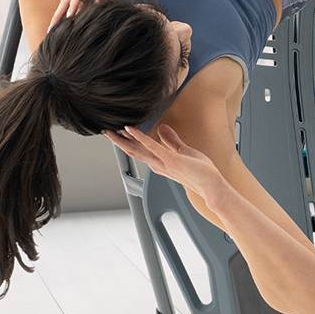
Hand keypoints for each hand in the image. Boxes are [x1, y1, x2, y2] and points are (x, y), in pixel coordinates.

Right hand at [105, 124, 227, 207]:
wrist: (210, 185)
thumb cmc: (200, 171)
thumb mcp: (183, 151)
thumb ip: (171, 140)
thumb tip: (162, 128)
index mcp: (159, 161)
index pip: (138, 150)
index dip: (125, 141)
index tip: (115, 132)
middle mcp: (157, 164)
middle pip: (132, 151)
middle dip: (117, 141)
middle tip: (103, 131)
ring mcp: (162, 162)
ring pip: (137, 150)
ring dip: (123, 139)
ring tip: (110, 130)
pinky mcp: (170, 160)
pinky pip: (152, 146)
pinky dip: (140, 137)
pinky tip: (131, 129)